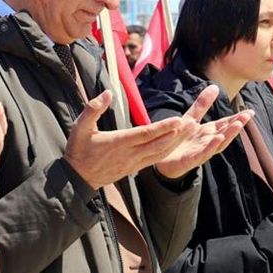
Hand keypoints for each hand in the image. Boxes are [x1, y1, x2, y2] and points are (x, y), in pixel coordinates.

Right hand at [64, 91, 193, 188]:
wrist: (77, 178)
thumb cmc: (78, 150)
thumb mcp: (79, 127)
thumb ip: (93, 109)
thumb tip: (108, 93)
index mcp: (117, 142)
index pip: (144, 134)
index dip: (162, 127)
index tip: (178, 119)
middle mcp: (129, 154)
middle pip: (158, 143)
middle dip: (177, 134)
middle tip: (194, 123)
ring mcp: (133, 163)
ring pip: (160, 152)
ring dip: (177, 142)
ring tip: (191, 130)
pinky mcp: (134, 168)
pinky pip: (155, 159)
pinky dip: (168, 151)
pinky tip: (177, 143)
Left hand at [154, 85, 250, 179]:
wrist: (162, 160)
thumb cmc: (179, 139)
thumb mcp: (190, 118)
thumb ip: (202, 104)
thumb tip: (215, 86)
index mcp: (208, 132)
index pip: (225, 124)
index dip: (238, 118)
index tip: (250, 111)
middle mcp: (207, 142)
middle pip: (225, 133)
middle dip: (236, 125)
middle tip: (247, 116)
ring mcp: (200, 152)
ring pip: (218, 144)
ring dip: (228, 135)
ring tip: (237, 125)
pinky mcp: (190, 160)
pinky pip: (203, 153)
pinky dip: (211, 147)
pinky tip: (218, 138)